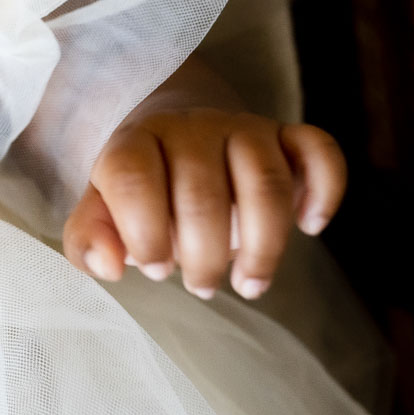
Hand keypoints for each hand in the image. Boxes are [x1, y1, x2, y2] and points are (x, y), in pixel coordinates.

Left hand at [63, 108, 345, 301]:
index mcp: (136, 141)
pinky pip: (320, 150)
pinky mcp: (288, 135)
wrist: (178, 134)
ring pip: (265, 182)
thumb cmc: (142, 188)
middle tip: (201, 287)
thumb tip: (109, 266)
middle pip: (203, 194)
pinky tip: (310, 226)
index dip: (144, 233)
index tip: (154, 270)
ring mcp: (245, 128)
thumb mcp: (102, 209)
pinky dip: (324, 191)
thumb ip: (89, 237)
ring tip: (250, 284)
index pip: (133, 179)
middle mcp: (192, 128)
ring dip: (263, 246)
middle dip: (204, 256)